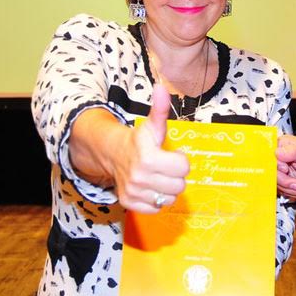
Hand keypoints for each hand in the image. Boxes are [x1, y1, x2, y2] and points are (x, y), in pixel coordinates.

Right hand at [114, 84, 189, 212]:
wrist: (112, 154)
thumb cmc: (138, 140)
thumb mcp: (152, 126)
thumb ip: (160, 109)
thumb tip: (161, 87)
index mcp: (148, 157)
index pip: (183, 167)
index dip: (180, 160)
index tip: (170, 155)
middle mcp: (139, 177)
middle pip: (179, 185)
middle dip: (175, 175)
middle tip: (164, 167)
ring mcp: (134, 192)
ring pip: (169, 199)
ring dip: (167, 189)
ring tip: (158, 177)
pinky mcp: (129, 203)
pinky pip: (156, 208)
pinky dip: (156, 200)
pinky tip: (150, 187)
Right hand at [275, 134, 295, 198]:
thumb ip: (293, 151)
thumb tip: (277, 152)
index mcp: (280, 146)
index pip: (269, 156)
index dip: (276, 165)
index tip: (285, 169)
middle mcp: (277, 158)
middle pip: (272, 173)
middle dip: (286, 182)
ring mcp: (278, 171)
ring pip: (278, 184)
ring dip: (293, 190)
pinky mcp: (281, 181)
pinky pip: (283, 191)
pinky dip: (295, 193)